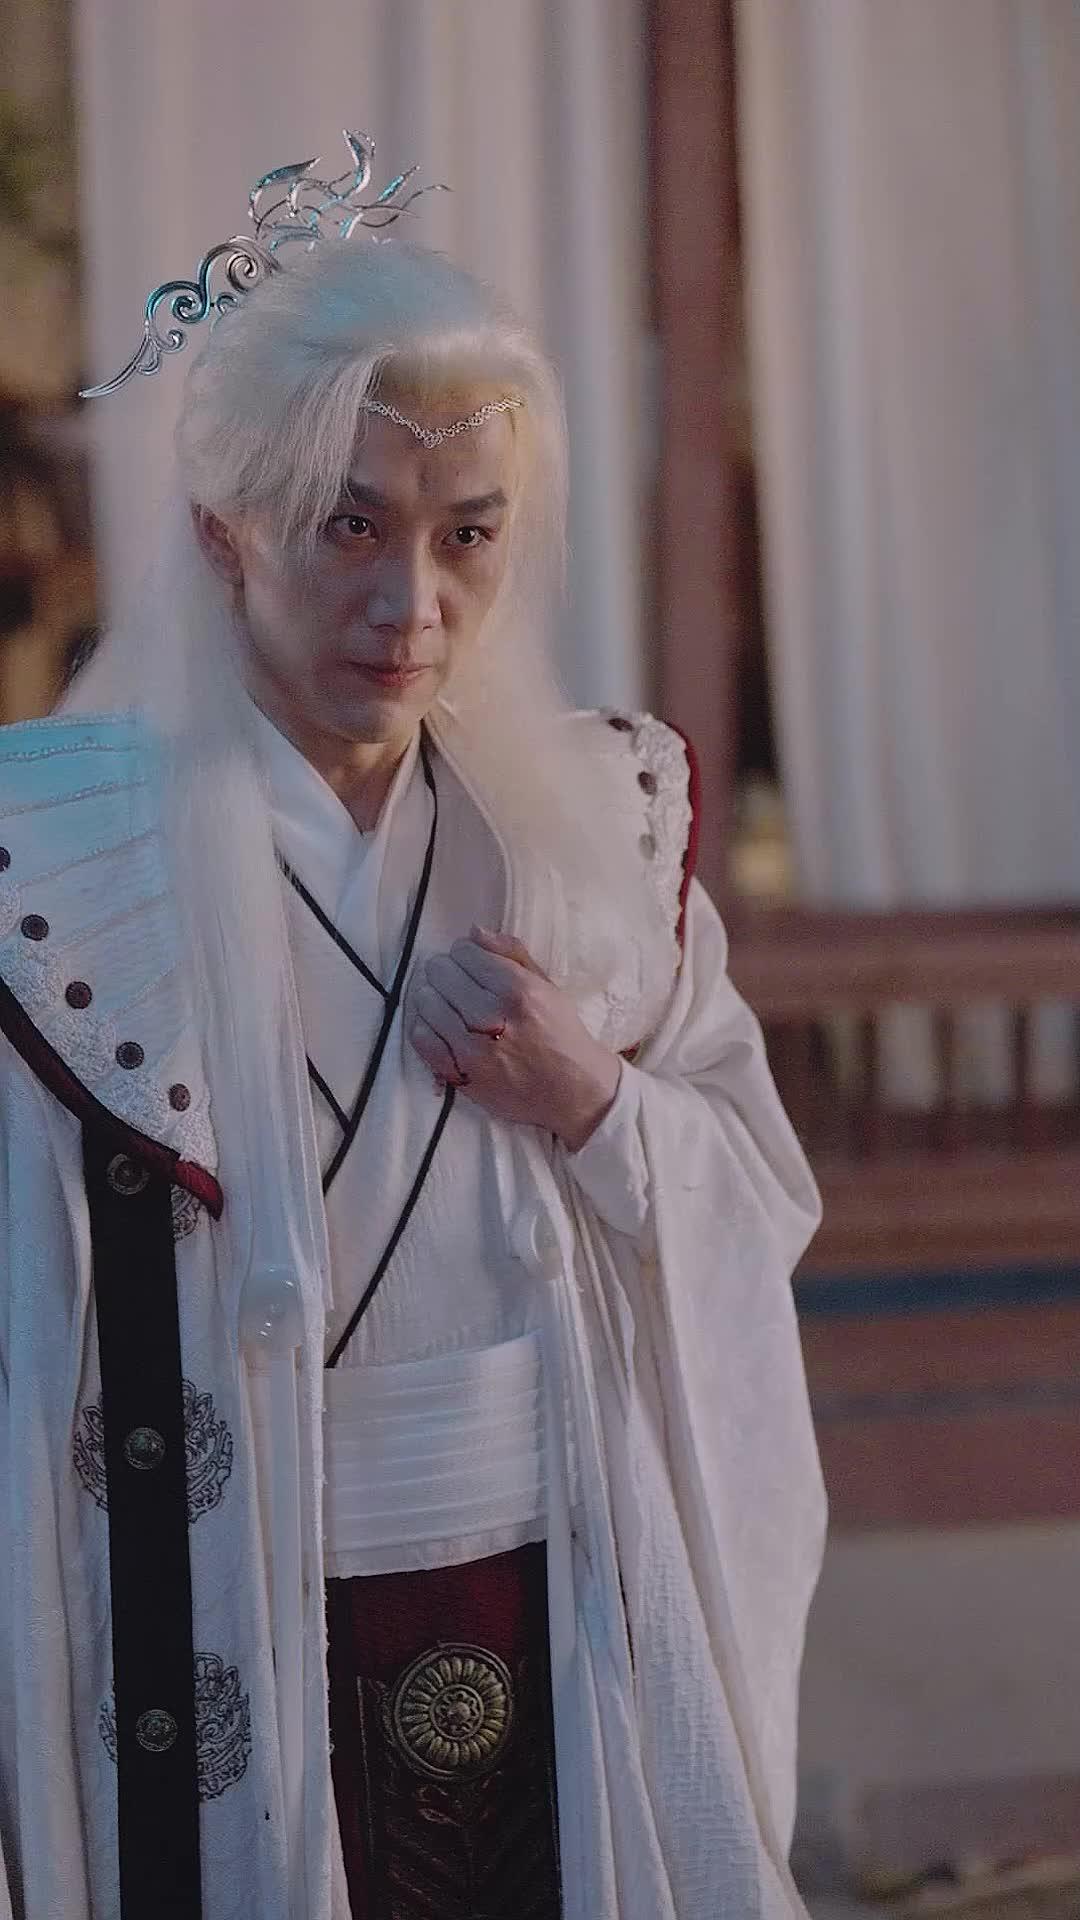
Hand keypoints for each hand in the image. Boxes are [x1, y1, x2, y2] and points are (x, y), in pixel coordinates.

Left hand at [407, 926, 621, 1151]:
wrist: (570, 1091)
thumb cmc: (560, 1034)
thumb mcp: (547, 986)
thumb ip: (512, 953)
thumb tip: (473, 931)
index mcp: (516, 989)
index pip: (463, 952)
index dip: (466, 954)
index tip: (472, 965)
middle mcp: (491, 1015)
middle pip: (440, 972)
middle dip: (448, 972)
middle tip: (459, 985)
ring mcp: (470, 1047)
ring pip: (426, 1001)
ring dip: (434, 997)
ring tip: (450, 1005)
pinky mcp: (457, 1073)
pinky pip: (420, 1036)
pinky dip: (425, 1026)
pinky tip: (440, 1026)